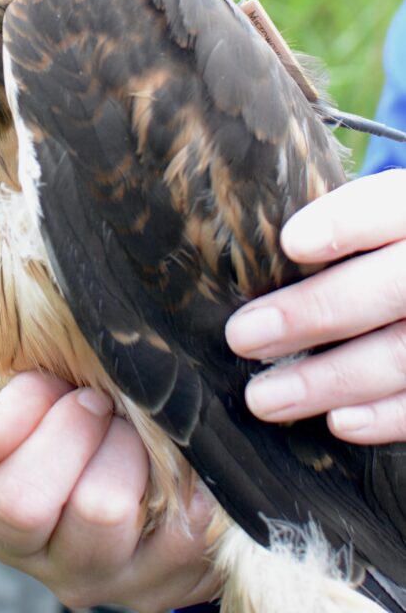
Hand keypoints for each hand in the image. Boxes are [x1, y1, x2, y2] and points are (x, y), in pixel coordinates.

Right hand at [0, 371, 217, 612]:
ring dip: (139, 453)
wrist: (150, 442)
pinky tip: (172, 464)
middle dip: (103, 438)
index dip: (55, 433)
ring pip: (132, 516)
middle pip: (91, 511)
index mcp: (9, 528)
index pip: (15, 504)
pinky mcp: (175, 581)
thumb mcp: (45, 398)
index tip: (82, 398)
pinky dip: (185, 478)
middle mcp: (62, 571)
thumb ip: (13, 410)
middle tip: (109, 410)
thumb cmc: (86, 416)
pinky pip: (186, 524)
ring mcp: (122, 584)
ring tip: (136, 436)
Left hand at [226, 169, 405, 443]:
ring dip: (330, 379)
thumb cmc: (373, 250)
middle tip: (242, 337)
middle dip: (314, 312)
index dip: (345, 222)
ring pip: (403, 353)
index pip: (389, 206)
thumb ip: (328, 232)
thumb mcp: (368, 222)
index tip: (290, 242)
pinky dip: (385, 417)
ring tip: (263, 397)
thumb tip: (240, 251)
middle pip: (392, 286)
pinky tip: (337, 422)